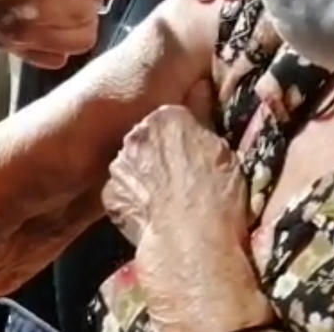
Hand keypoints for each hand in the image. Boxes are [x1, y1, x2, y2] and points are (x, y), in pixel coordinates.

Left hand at [103, 105, 273, 331]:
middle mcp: (136, 135)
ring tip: (170, 200)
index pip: (171, 116)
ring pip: (133, 165)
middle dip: (160, 153)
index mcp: (166, 118)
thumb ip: (205, 117)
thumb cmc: (216, 197)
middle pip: (147, 137)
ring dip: (145, 177)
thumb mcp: (223, 150)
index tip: (194, 151)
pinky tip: (154, 215)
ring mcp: (119, 165)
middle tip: (183, 177)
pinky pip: (122, 192)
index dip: (184, 135)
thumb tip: (202, 88)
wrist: (192, 245)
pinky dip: (134, 201)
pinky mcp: (110, 194)